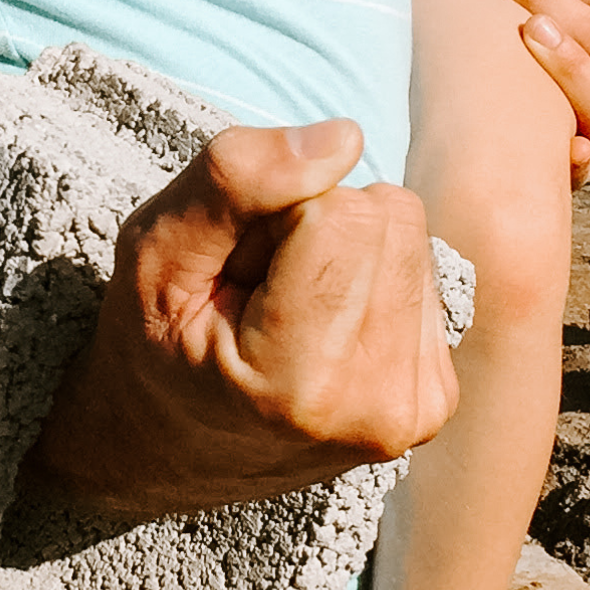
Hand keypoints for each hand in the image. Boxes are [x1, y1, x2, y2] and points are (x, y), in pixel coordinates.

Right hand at [18, 120, 457, 523]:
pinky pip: (421, 270)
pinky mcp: (434, 398)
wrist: (170, 451)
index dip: (277, 214)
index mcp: (299, 383)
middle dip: (319, 225)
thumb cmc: (155, 343)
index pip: (338, 211)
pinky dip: (369, 280)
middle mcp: (376, 407)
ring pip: (410, 234)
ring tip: (286, 313)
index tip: (235, 273)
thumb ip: (236, 181)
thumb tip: (346, 138)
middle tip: (259, 291)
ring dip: (348, 250)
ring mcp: (414, 408)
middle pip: (387, 215)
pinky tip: (321, 329)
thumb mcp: (156, 251)